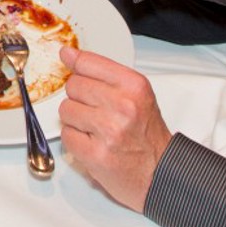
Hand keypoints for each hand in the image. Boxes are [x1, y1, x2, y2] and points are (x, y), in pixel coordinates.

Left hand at [57, 47, 173, 213]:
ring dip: (74, 119)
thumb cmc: (147, 135)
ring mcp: (109, 131)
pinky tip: (91, 142)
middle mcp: (123, 106)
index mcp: (133, 86)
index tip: (68, 60)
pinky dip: (74, 140)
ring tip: (93, 128)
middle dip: (79, 97)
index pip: (88, 62)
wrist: (160, 172)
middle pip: (73, 85)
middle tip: (95, 109)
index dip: (76, 65)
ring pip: (66, 110)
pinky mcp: (96, 154)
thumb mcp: (136, 95)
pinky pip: (66, 135)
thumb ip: (102, 72)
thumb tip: (68, 54)